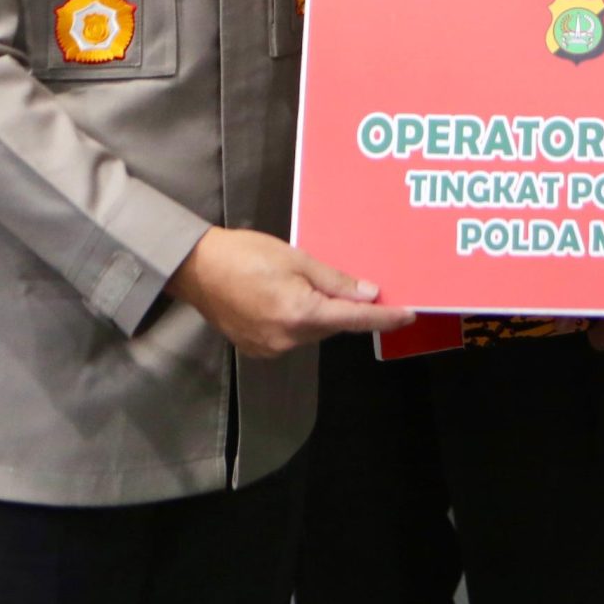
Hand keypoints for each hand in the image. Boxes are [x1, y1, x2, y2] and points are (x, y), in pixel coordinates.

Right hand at [163, 227, 414, 357]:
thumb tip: (368, 294)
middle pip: (332, 325)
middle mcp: (287, 338)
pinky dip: (297, 319)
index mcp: (300, 314)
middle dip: (343, 306)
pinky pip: (291, 336)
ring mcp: (270, 348)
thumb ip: (335, 280)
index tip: (407, 315)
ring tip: (298, 283)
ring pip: (312, 331)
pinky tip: (282, 297)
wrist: (196, 269)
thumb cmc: (243, 254)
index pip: (354, 319)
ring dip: (317, 312)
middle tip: (344, 282)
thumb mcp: (296, 258)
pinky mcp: (257, 349)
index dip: (384, 317)